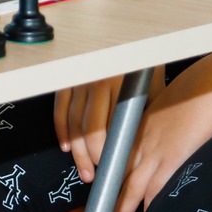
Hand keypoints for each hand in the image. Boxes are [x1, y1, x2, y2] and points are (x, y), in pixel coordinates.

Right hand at [53, 67, 166, 184]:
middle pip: (89, 130)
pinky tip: (67, 146)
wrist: (132, 35)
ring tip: (84, 170)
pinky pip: (60, 108)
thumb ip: (143, 114)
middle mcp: (97, 81)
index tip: (114, 169)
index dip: (110, 153)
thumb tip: (138, 149)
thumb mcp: (151, 87)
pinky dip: (62, 130)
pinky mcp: (69, 78)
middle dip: (92, 157)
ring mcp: (80, 79)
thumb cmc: (144, 63)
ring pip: (73, 123)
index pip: (111, 129)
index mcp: (120, 85)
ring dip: (76, 150)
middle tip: (95, 176)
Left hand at [117, 82, 211, 211]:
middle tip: (103, 211)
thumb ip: (161, 119)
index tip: (109, 185)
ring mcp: (154, 152)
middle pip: (120, 172)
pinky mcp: (171, 160)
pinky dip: (149, 206)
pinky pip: (155, 189)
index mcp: (141, 127)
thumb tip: (167, 130)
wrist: (209, 88)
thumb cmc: (196, 91)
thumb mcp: (168, 104)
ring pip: (132, 185)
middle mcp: (142, 141)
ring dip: (124, 205)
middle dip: (112, 193)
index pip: (120, 155)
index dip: (114, 172)